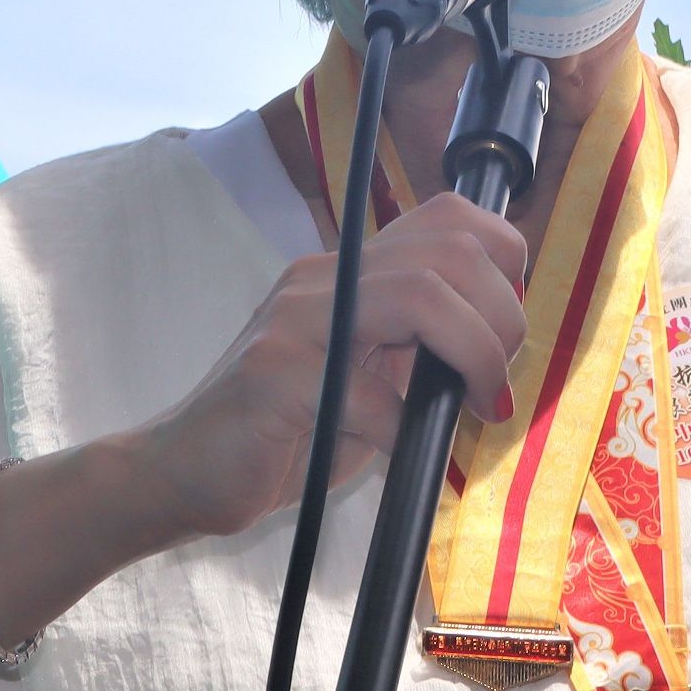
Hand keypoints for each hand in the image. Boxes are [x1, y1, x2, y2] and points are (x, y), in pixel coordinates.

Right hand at [131, 193, 529, 539]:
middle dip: (501, 316)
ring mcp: (296, 320)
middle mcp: (325, 278)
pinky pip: (368, 390)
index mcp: (351, 271)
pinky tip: (405, 452)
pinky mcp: (275, 376)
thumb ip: (418, 350)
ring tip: (480, 406)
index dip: (503, 258)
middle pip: (449, 251)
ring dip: (474, 353)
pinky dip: (404, 427)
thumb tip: (497, 347)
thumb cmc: (284, 433)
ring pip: (421, 296)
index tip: (509, 327)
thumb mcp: (366, 378)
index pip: (448, 217)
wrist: (181, 473)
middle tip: (498, 382)